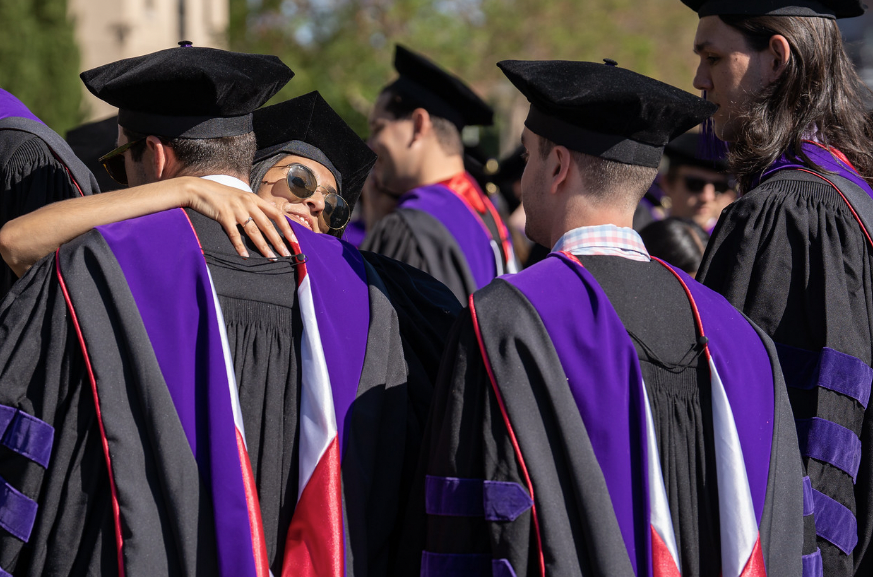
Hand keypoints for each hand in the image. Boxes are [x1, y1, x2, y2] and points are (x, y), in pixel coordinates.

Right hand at [182, 178, 296, 258]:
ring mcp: (236, 210)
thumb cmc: (221, 194)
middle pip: (268, 225)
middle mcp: (248, 203)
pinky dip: (240, 246)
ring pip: (254, 231)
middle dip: (278, 242)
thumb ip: (255, 204)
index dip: (286, 228)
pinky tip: (245, 256)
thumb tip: (271, 210)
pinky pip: (234, 234)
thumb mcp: (242, 195)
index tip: (294, 240)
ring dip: (263, 247)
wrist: (198, 189)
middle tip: (286, 254)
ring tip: (271, 258)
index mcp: (254, 199)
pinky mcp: (224, 216)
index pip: (276, 214)